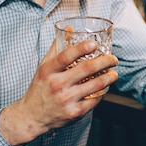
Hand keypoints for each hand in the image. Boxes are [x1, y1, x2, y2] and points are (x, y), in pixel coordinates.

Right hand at [0, 40, 117, 145]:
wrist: (32, 117)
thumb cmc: (40, 88)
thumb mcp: (44, 66)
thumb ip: (57, 47)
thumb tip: (70, 28)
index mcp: (48, 70)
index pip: (65, 56)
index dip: (81, 48)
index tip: (94, 43)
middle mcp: (57, 85)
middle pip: (86, 69)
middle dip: (105, 61)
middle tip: (113, 59)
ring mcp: (66, 100)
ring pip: (96, 85)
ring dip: (109, 77)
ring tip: (114, 73)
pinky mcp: (75, 113)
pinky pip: (95, 100)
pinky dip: (103, 92)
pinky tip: (105, 87)